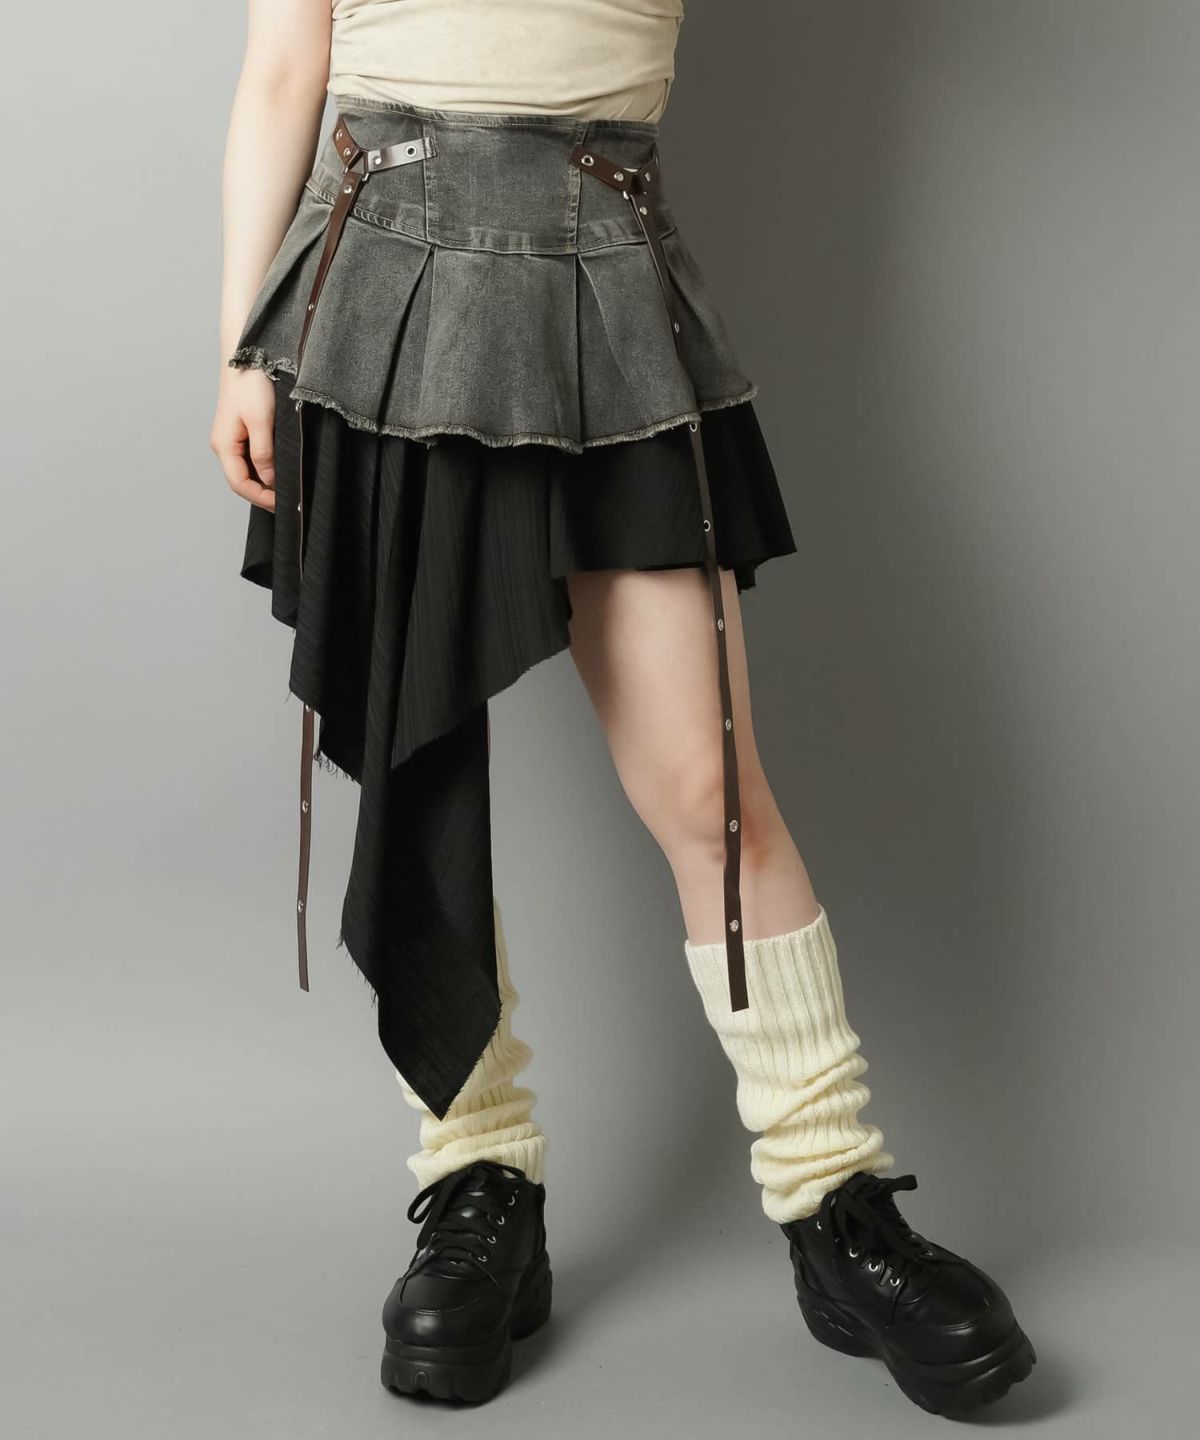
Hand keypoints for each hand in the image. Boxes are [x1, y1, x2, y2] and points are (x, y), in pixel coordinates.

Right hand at [211, 366, 278, 510]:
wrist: (250, 354)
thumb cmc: (253, 384)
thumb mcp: (261, 421)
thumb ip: (263, 453)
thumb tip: (269, 480)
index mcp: (223, 445)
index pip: (239, 484)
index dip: (261, 498)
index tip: (284, 504)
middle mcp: (224, 445)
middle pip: (242, 480)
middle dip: (263, 494)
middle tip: (289, 501)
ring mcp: (232, 438)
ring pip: (248, 470)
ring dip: (266, 482)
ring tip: (288, 488)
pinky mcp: (242, 431)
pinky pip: (252, 458)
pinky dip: (266, 468)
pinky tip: (281, 470)